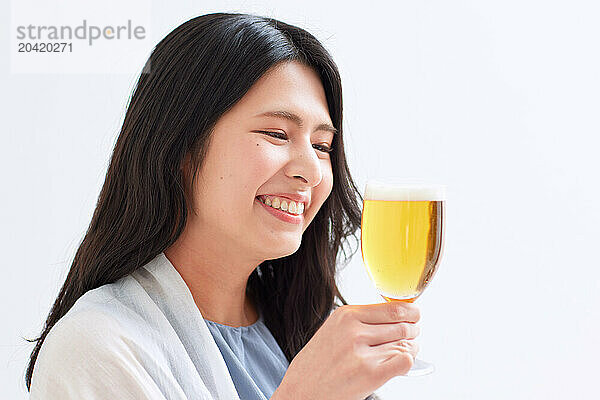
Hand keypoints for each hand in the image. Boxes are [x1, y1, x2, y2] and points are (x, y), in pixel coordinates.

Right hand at [271, 301, 419, 399]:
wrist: (300, 392)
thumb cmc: (314, 366)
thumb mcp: (332, 331)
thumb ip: (358, 322)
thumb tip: (392, 317)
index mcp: (346, 316)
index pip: (392, 308)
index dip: (410, 313)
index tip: (415, 315)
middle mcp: (355, 331)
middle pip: (402, 325)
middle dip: (413, 330)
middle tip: (414, 334)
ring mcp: (363, 353)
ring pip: (405, 344)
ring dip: (411, 348)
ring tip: (407, 350)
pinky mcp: (370, 374)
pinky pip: (404, 361)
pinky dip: (408, 361)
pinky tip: (402, 363)